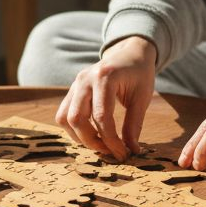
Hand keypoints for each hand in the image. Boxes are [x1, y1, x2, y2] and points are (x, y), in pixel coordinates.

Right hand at [56, 35, 157, 161]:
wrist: (130, 53)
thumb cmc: (139, 74)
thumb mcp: (142, 98)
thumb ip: (134, 124)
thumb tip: (132, 150)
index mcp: (105, 77)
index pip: (102, 117)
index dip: (111, 140)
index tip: (123, 153)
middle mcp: (85, 79)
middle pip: (77, 119)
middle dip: (92, 141)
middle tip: (111, 151)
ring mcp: (75, 83)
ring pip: (65, 118)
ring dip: (80, 137)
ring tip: (100, 143)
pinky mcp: (72, 90)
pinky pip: (63, 114)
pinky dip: (74, 128)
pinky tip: (92, 133)